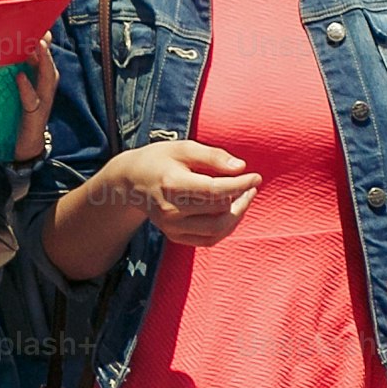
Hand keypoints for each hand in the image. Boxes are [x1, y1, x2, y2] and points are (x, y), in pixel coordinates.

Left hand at [13, 40, 58, 164]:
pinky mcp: (35, 114)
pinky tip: (20, 78)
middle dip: (44, 45)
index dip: (41, 37)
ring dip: (42, 61)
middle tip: (40, 29)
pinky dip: (26, 88)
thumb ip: (9, 70)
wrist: (22, 145)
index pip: (42, 52)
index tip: (36, 21)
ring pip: (46, 77)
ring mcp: (42, 99)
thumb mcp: (13, 87)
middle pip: (47, 61)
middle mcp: (44, 85)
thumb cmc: (17, 112)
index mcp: (39, 76)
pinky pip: (32, 100)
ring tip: (36, 47)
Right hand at [103, 138, 260, 247]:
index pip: (216, 191)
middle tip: (250, 186)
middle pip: (220, 212)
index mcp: (172, 185)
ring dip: (237, 215)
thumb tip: (241, 168)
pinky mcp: (174, 235)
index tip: (256, 177)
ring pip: (217, 230)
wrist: (130, 182)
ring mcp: (171, 226)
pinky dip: (225, 227)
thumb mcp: (183, 148)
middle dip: (242, 199)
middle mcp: (170, 211)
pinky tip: (230, 212)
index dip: (241, 185)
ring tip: (243, 199)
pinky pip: (209, 239)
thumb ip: (213, 156)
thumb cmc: (160, 160)